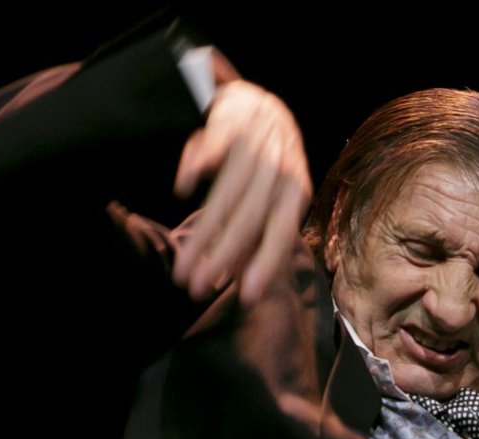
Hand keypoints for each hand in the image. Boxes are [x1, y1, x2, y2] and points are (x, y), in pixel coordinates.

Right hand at [172, 80, 311, 304]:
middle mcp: (280, 167)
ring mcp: (256, 142)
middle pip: (250, 217)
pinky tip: (183, 189)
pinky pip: (213, 145)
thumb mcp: (276, 195)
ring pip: (228, 191)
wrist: (262, 101)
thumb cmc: (268, 162)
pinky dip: (197, 165)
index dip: (266, 263)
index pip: (282, 231)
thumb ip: (263, 232)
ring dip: (203, 230)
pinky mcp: (232, 118)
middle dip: (223, 256)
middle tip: (197, 288)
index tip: (247, 296)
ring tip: (183, 263)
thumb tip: (247, 286)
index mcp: (295, 189)